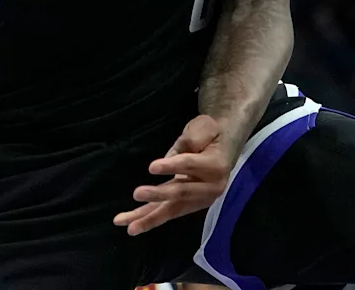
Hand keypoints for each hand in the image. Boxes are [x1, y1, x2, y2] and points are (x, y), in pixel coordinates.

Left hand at [113, 115, 234, 236]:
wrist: (225, 147)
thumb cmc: (211, 134)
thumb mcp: (204, 126)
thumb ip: (190, 140)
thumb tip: (170, 159)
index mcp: (215, 165)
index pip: (189, 165)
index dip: (170, 166)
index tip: (151, 167)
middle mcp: (211, 188)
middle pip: (181, 192)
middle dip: (158, 194)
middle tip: (137, 193)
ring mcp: (200, 200)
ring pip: (173, 210)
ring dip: (150, 219)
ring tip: (130, 227)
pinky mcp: (190, 205)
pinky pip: (169, 212)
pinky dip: (150, 220)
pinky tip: (133, 226)